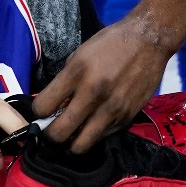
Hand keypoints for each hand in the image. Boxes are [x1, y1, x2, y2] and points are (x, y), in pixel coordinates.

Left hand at [33, 16, 177, 153]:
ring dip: (70, 143)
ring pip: (80, 146)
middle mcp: (92, 94)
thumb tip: (52, 105)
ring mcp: (111, 109)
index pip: (42, 107)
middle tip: (51, 129)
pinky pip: (101, 137)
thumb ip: (65, 81)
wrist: (149, 40)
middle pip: (58, 134)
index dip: (37, 112)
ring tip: (71, 134)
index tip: (41, 111)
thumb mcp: (80, 54)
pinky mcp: (126, 118)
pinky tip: (92, 124)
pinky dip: (92, 135)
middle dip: (49, 135)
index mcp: (77, 73)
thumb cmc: (111, 43)